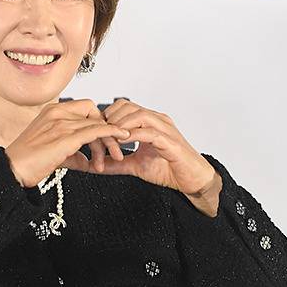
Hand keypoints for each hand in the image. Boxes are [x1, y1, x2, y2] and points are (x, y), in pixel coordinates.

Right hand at [4, 99, 130, 187]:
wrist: (13, 170)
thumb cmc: (28, 162)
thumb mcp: (53, 150)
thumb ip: (72, 152)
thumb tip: (86, 160)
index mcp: (52, 110)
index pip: (85, 108)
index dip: (99, 121)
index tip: (105, 137)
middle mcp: (57, 112)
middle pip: (94, 115)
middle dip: (108, 131)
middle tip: (115, 149)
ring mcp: (61, 123)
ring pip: (97, 124)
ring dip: (109, 141)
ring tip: (115, 158)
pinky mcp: (66, 137)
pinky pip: (95, 130)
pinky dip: (111, 133)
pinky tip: (120, 137)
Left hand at [63, 97, 217, 194]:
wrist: (192, 180)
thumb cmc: (169, 169)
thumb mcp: (135, 166)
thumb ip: (116, 163)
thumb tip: (94, 165)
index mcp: (148, 122)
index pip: (123, 106)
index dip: (107, 116)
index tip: (95, 130)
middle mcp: (157, 120)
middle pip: (127, 105)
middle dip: (110, 118)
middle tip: (99, 134)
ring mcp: (165, 128)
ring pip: (138, 114)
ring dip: (120, 125)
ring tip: (108, 137)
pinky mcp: (170, 141)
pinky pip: (149, 132)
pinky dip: (134, 136)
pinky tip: (122, 143)